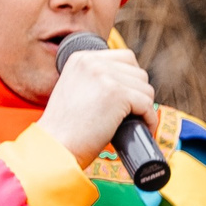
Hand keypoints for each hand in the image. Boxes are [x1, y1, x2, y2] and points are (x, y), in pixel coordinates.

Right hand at [40, 43, 155, 166]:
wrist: (56, 147)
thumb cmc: (66, 129)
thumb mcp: (75, 91)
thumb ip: (94, 82)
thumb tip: (128, 86)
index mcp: (81, 58)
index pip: (124, 58)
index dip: (132, 79)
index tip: (130, 98)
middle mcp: (92, 62)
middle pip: (138, 72)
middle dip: (140, 94)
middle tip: (134, 113)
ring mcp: (104, 76)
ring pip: (145, 88)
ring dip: (146, 107)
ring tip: (137, 122)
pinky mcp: (117, 94)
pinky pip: (147, 105)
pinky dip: (150, 119)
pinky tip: (144, 128)